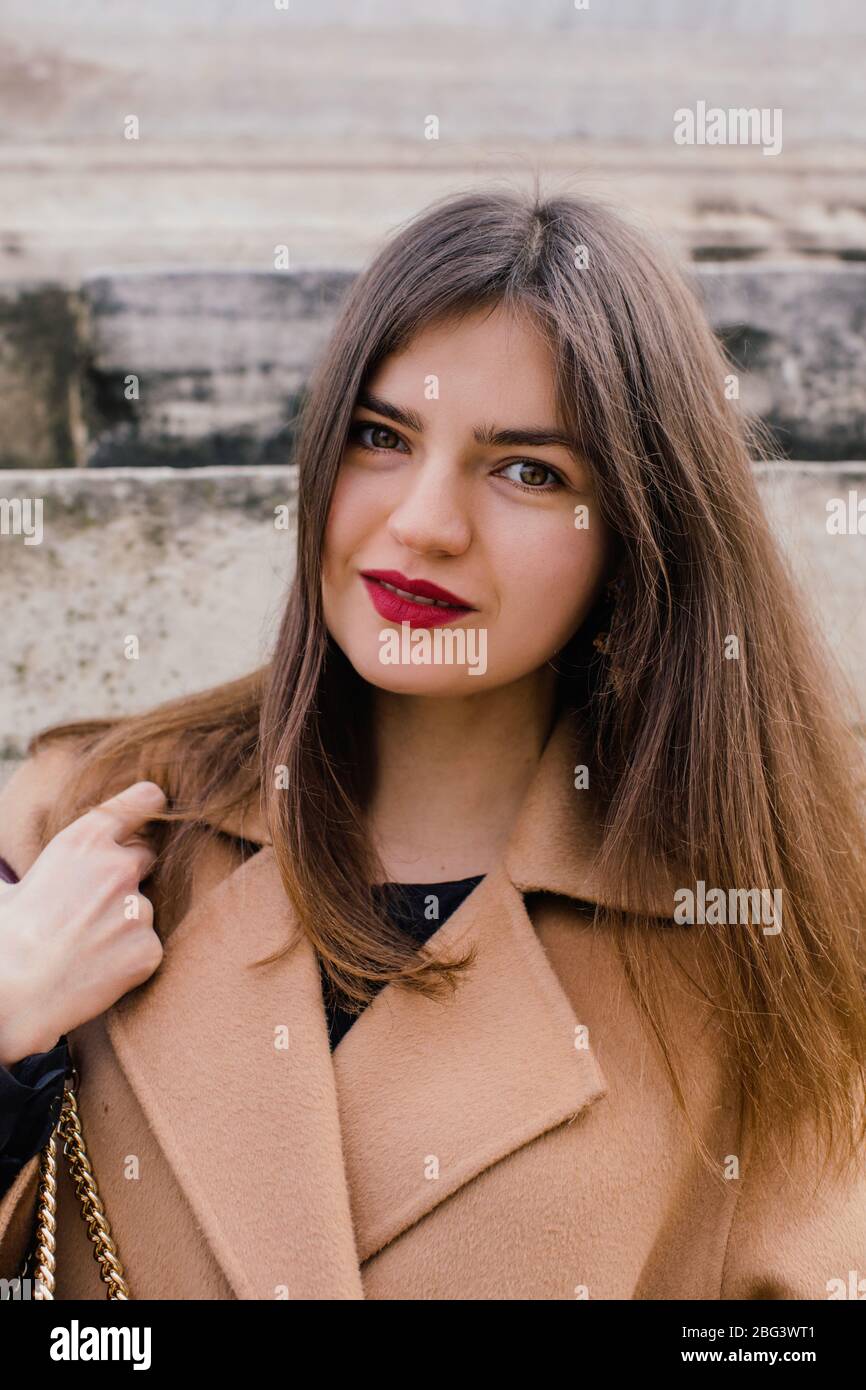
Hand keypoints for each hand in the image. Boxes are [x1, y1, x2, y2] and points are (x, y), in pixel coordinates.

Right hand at [0, 780, 167, 1066]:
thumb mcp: (8, 888)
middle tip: (95, 902)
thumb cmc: (5, 936)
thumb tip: (11, 877)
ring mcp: (139, 908)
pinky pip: (146, 947)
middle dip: (129, 873)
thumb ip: (22, 870)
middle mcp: (119, 867)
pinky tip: (96, 969)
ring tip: (84, 945)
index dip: (148, 805)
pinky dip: (128, 958)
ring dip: (124, 922)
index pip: (144, 800)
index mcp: (84, 841)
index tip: (153, 806)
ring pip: (142, 908)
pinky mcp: (150, 948)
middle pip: (147, 856)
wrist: (14, 992)